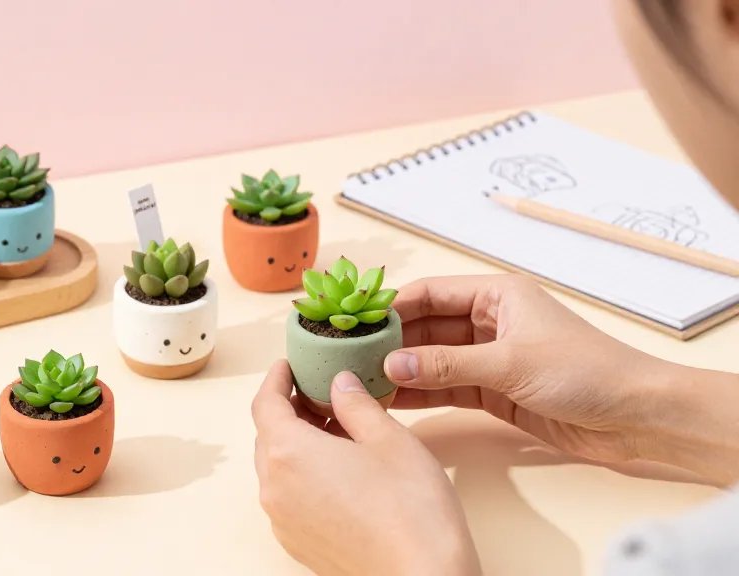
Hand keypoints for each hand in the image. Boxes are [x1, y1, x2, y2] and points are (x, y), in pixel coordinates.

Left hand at [252, 360, 480, 575]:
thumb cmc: (410, 509)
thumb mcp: (388, 438)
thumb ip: (356, 404)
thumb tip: (339, 384)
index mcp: (287, 453)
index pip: (264, 403)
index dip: (275, 379)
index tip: (288, 366)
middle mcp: (274, 488)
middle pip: (268, 436)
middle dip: (291, 411)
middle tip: (323, 394)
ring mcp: (283, 521)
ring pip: (279, 469)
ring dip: (299, 445)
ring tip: (340, 432)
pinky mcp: (298, 544)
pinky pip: (290, 497)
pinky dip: (304, 476)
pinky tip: (341, 472)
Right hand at [386, 274, 738, 484]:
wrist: (635, 417)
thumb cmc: (584, 372)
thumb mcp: (509, 364)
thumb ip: (446, 365)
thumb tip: (390, 363)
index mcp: (497, 295)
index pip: (430, 294)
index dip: (392, 306)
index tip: (354, 322)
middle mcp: (489, 322)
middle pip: (426, 326)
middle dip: (390, 341)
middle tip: (348, 356)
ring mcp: (489, 357)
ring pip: (432, 359)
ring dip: (400, 369)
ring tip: (360, 381)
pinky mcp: (494, 391)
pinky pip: (446, 387)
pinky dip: (420, 392)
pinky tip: (390, 400)